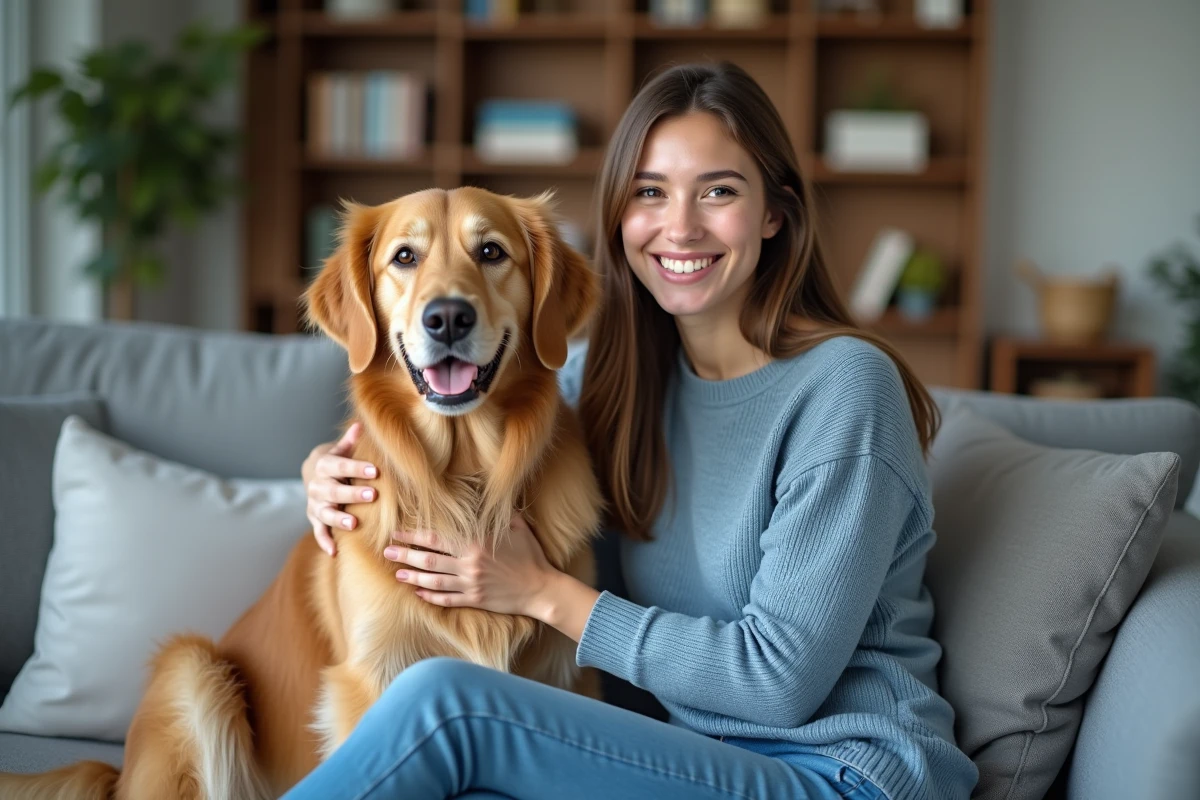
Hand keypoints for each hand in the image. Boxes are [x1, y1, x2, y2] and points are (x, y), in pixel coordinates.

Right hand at [303, 422, 378, 556]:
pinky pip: (319, 531)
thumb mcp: (342, 449)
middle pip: (333, 490)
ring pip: (325, 512)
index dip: (356, 467)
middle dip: (352, 493)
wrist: (313, 475)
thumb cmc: (336, 462)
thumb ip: (351, 441)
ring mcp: (315, 504)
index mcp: (325, 465)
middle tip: (372, 494)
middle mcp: (317, 486)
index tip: (374, 470)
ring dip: (338, 518)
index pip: (340, 466)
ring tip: (353, 523)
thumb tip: (362, 424)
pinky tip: (334, 551)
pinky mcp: (315, 519)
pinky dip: (324, 541)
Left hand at [385, 512, 556, 617]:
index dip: (414, 534)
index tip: (398, 532)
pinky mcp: (475, 600)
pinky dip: (431, 596)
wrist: (542, 588)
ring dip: (413, 576)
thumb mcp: (517, 526)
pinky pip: (447, 599)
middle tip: (387, 552)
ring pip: (433, 580)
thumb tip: (486, 493)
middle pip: (428, 559)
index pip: (437, 537)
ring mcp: (471, 584)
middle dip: (405, 554)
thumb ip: (497, 512)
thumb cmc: (530, 554)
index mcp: (476, 543)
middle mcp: (469, 564)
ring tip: (397, 573)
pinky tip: (419, 593)